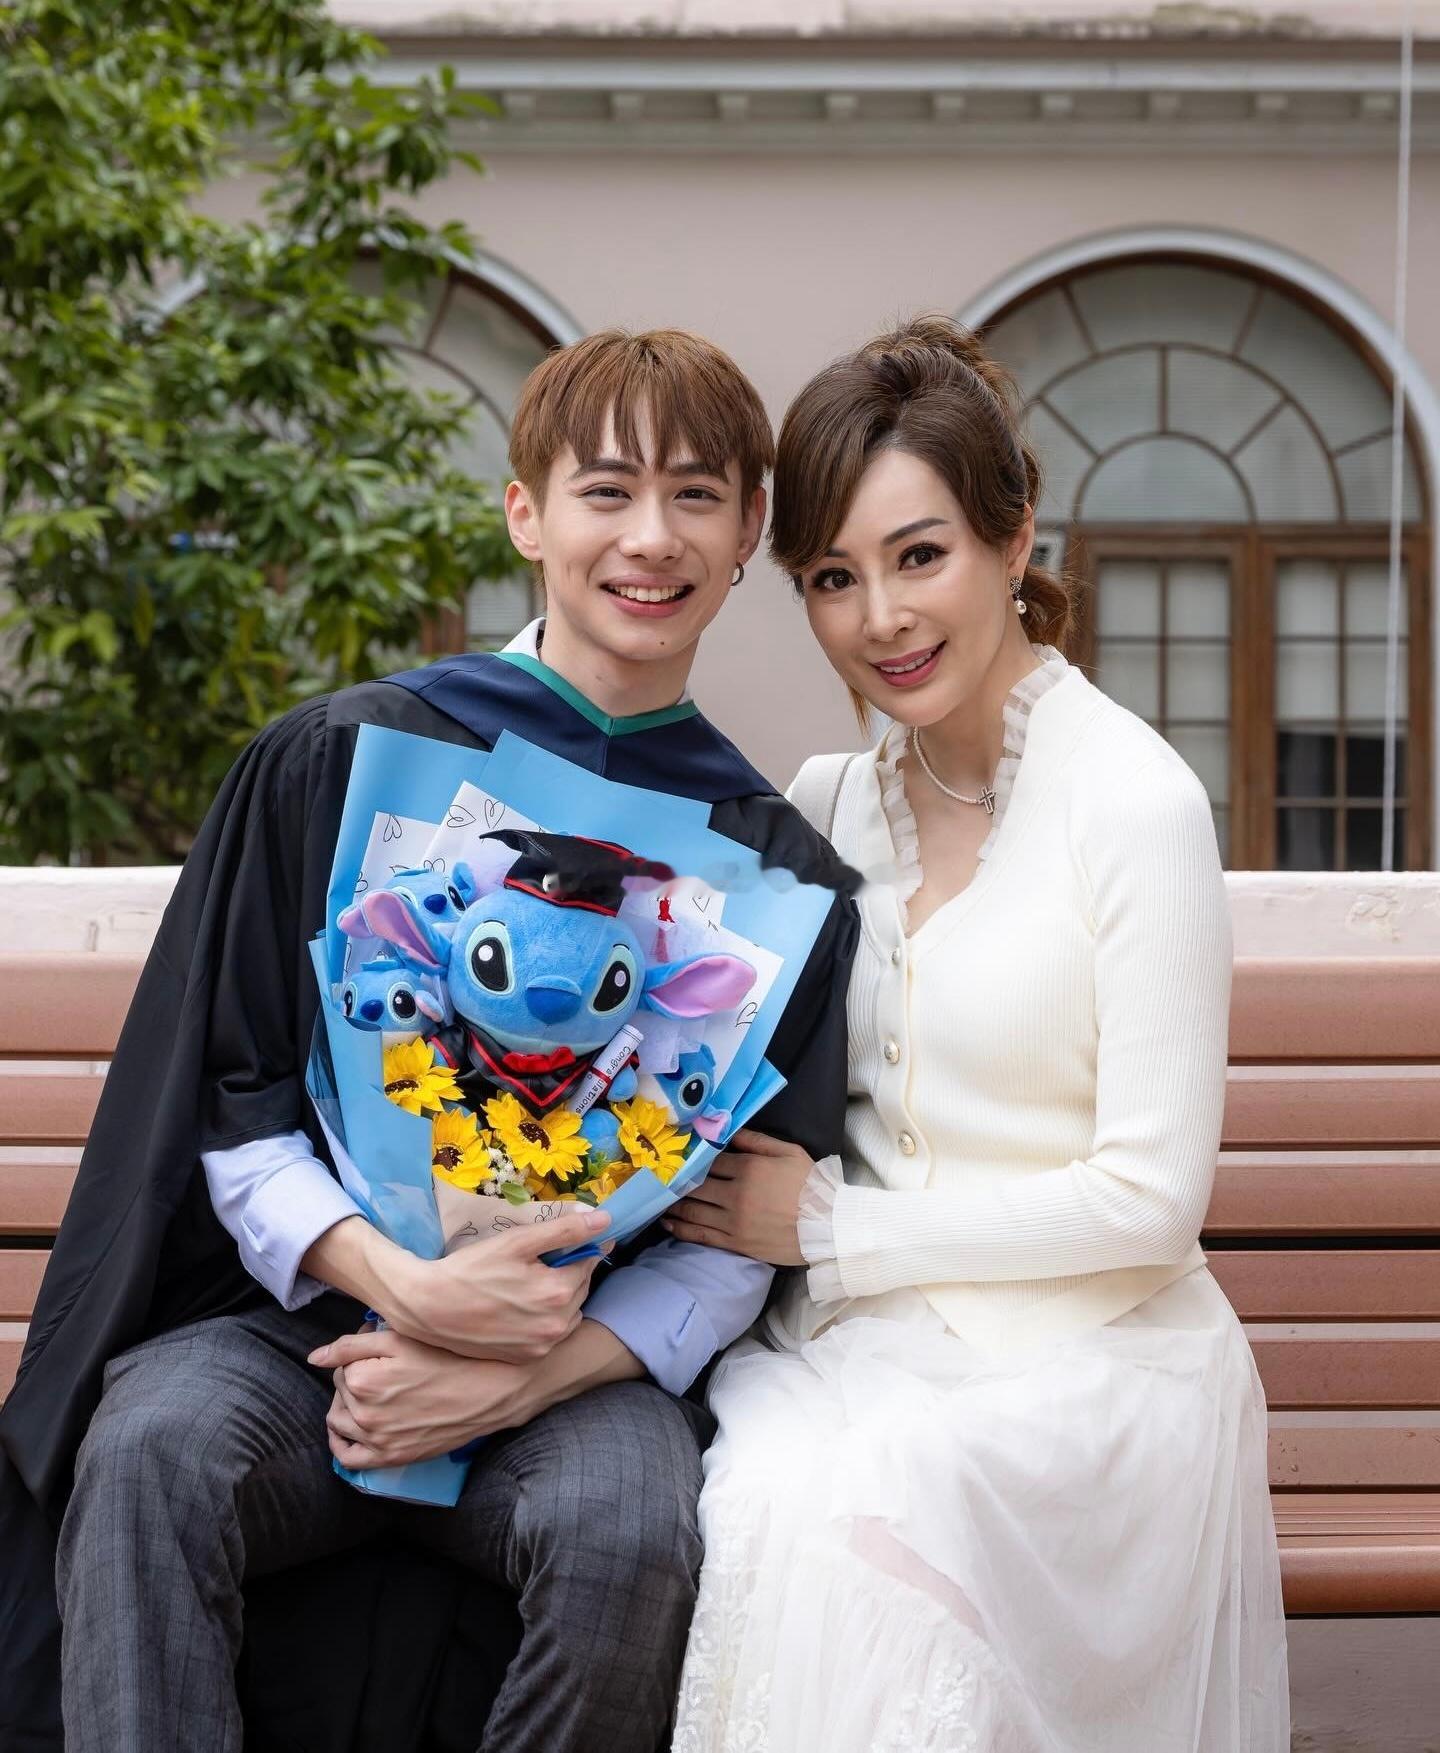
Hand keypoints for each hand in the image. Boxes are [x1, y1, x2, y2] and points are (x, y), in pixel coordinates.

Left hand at [310, 1326, 540, 1469]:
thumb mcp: (400, 1338)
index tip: (378, 1352)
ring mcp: (376, 1440)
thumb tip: (313, 1358)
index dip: (357, 1355)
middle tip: (380, 1368)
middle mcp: (364, 1414)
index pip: (340, 1366)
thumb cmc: (446, 1357)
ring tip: (366, 1394)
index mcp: (362, 1379)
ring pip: (338, 1421)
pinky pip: (349, 1458)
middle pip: (339, 1392)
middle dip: (352, 1377)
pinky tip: (348, 1429)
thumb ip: (351, 1344)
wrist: (486, 1390)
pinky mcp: (390, 1457)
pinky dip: (340, 1444)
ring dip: (344, 1405)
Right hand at [384, 1208, 611, 1363]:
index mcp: (558, 1292)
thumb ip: (563, 1230)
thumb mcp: (517, 1241)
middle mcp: (556, 1325)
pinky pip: (551, 1334)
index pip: (588, 1261)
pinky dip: (547, 1319)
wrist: (429, 1308)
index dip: (579, 1247)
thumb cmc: (471, 1269)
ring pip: (569, 1313)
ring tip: (531, 1283)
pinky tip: (523, 1306)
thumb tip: (604, 1221)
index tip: (568, 1239)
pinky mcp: (527, 1358)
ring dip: (561, 1296)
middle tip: (542, 1259)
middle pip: (580, 1288)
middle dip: (569, 1271)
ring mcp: (542, 1345)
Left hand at [661, 1128, 811, 1265]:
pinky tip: (668, 1222)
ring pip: (692, 1210)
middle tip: (660, 1176)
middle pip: (696, 1185)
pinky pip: (700, 1235)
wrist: (828, 1227)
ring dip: (672, 1204)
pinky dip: (680, 1228)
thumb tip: (729, 1132)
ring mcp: (732, 1221)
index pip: (710, 1160)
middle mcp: (735, 1194)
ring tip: (659, 1199)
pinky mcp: (734, 1243)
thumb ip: (757, 1141)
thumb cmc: (812, 1185)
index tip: (678, 1155)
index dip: (693, 1157)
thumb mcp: (789, 1152)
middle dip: (677, 1180)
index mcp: (749, 1168)